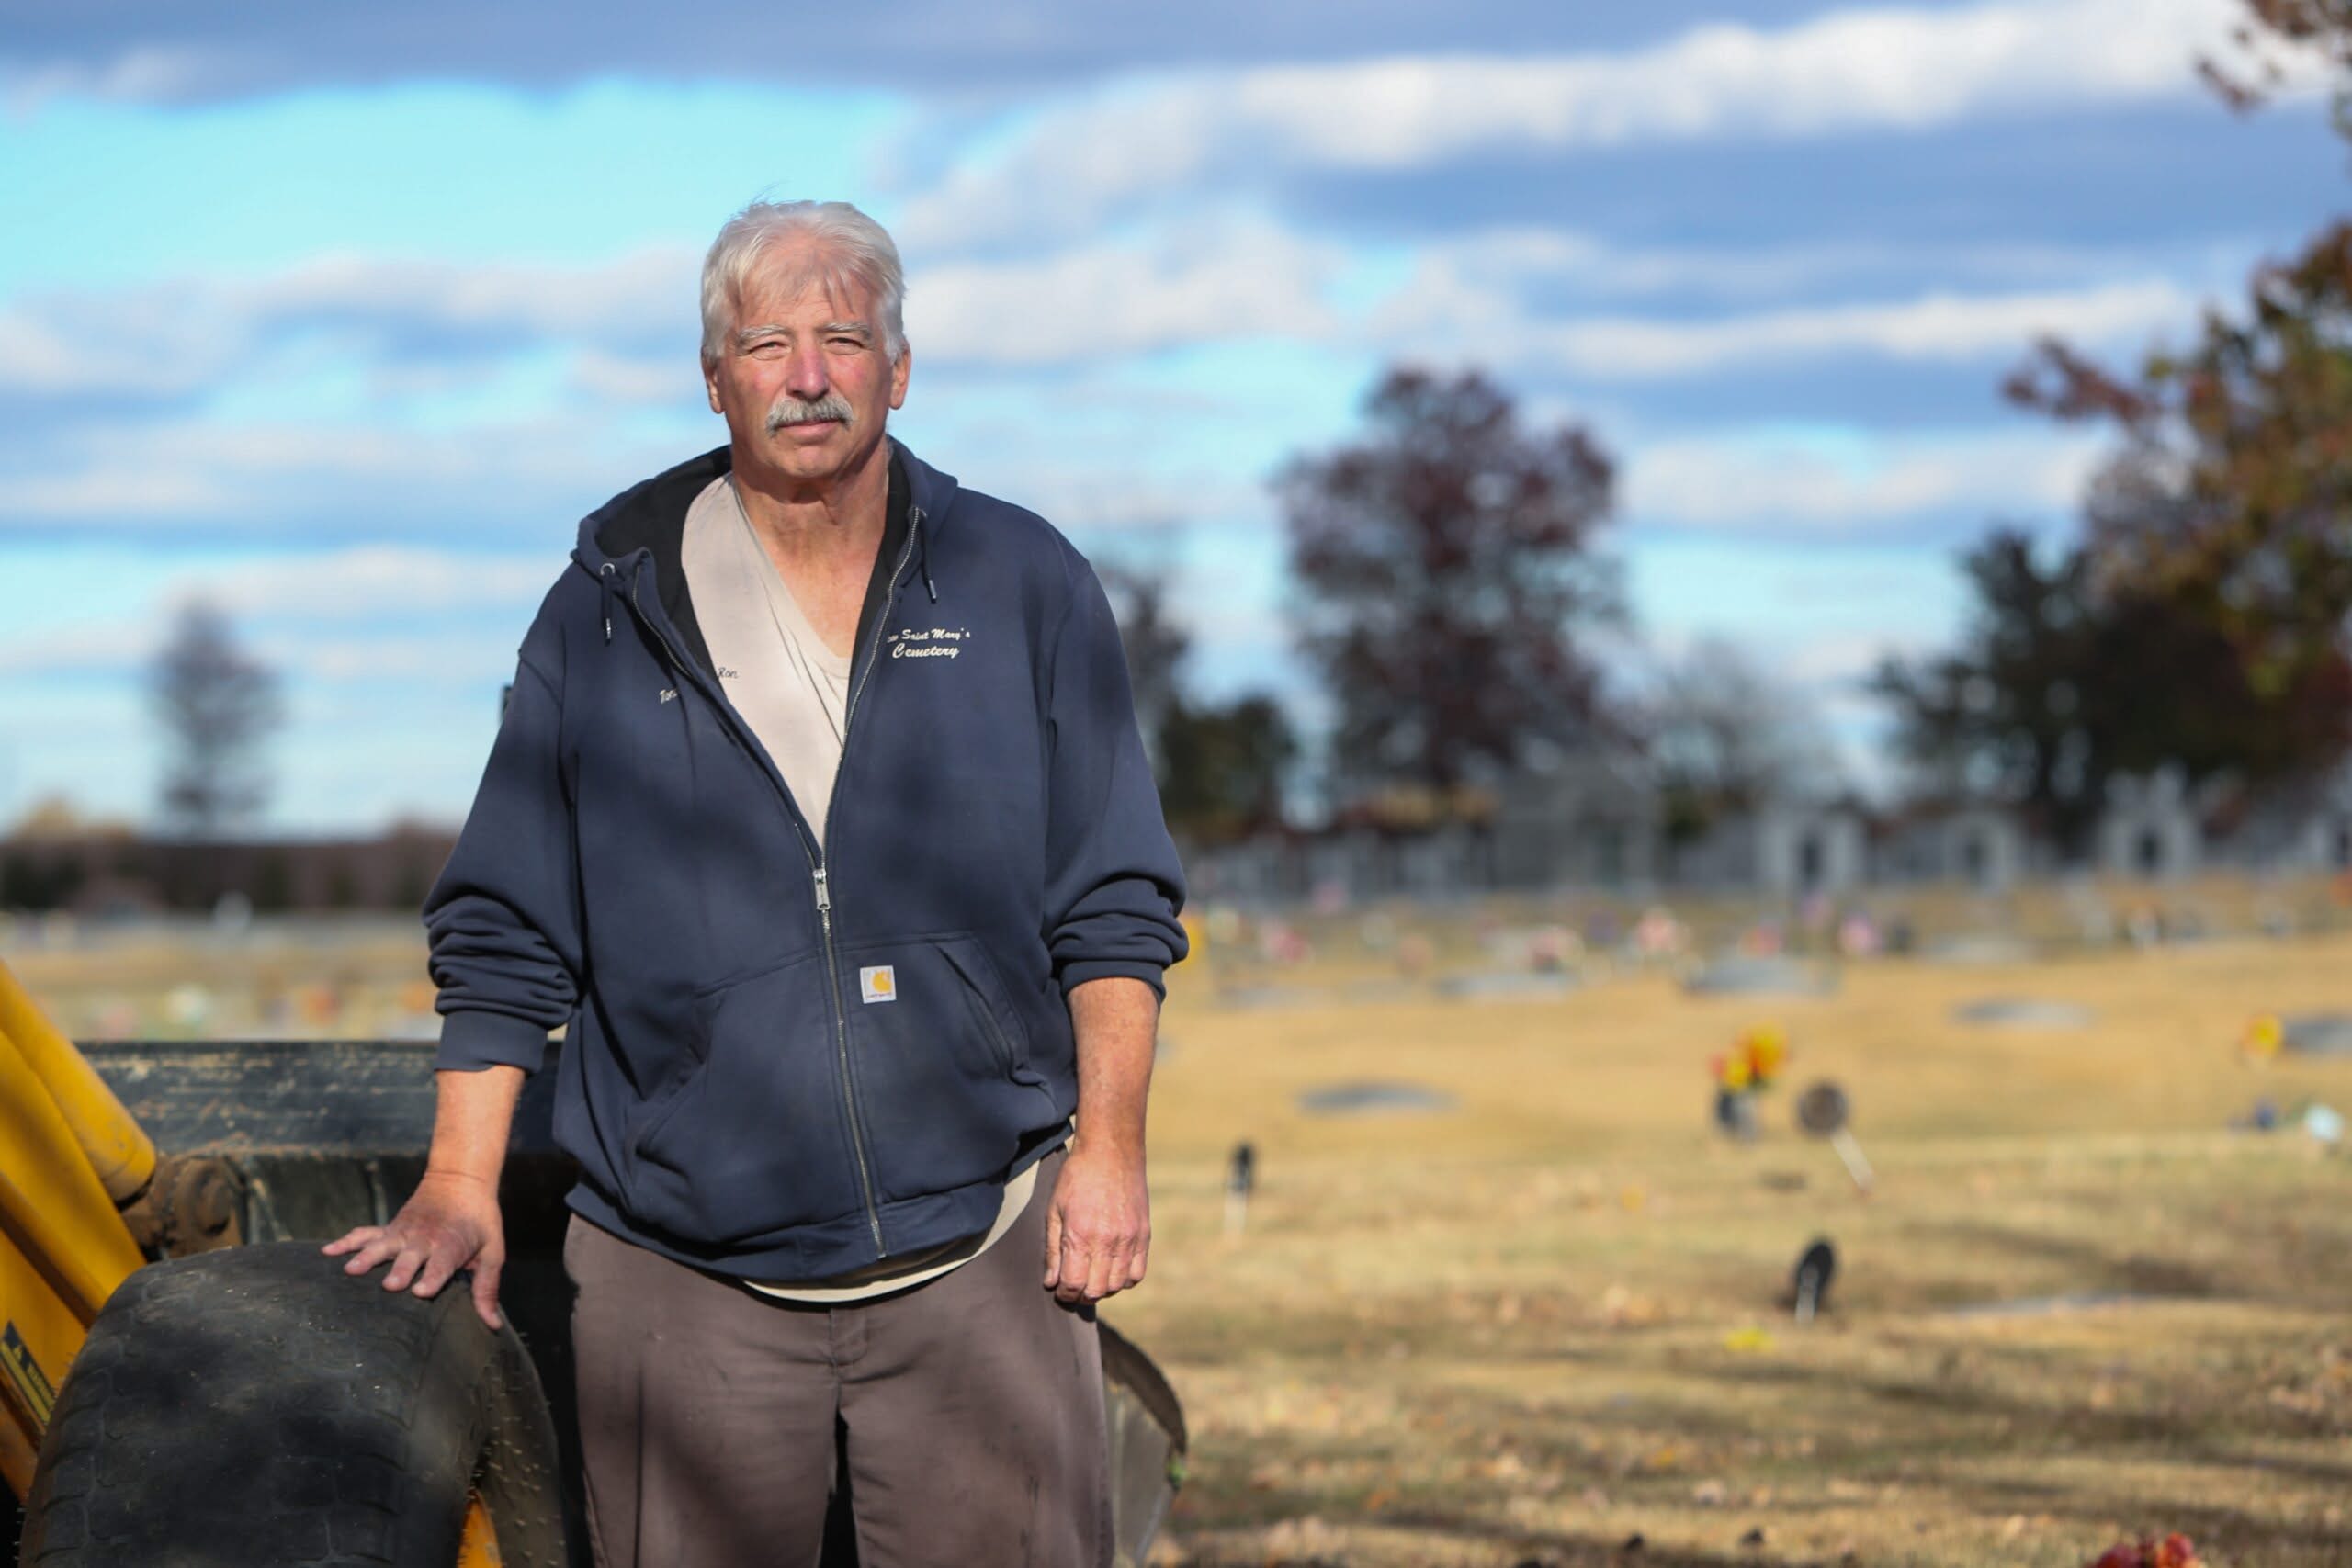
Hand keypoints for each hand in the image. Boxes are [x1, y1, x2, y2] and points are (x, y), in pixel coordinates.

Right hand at [322, 1170, 505, 1328]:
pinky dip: (347, 1241)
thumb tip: (492, 1325)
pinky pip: (365, 1234)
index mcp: (451, 1245)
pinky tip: (328, 1251)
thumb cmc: (479, 1221)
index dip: (433, 1278)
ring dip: (367, 1257)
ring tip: (350, 1270)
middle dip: (400, 1270)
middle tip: (389, 1285)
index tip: (421, 1291)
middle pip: (410, 1257)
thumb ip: (487, 1288)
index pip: (442, 1265)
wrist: (462, 1180)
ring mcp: (403, 1232)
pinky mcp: (389, 1228)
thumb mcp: (492, 1252)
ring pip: (382, 1245)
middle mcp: (424, 1239)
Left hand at [1042, 1139, 1148, 1304]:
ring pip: (1118, 1285)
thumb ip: (1053, 1250)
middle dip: (1081, 1295)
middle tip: (1074, 1288)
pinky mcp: (1144, 1235)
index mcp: (1080, 1236)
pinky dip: (1125, 1279)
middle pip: (1096, 1290)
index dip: (1064, 1294)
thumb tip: (1051, 1282)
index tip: (1060, 1289)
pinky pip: (1137, 1273)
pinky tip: (1113, 1270)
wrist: (1111, 1152)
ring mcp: (1129, 1239)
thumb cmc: (1076, 1178)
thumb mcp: (1055, 1210)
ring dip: (1103, 1289)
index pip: (1073, 1285)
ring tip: (1093, 1278)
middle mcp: (1107, 1242)